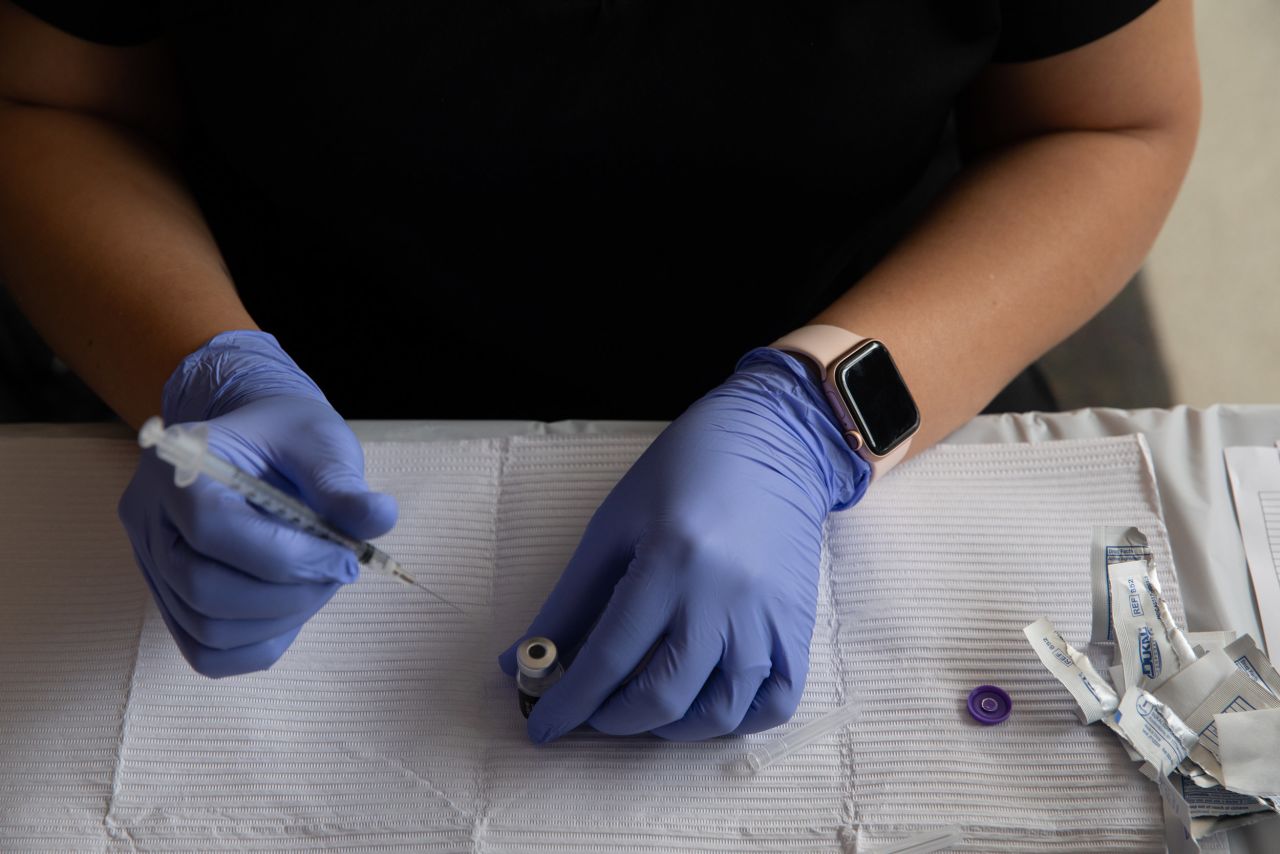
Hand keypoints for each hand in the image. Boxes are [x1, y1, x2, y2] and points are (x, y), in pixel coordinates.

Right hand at [118, 331, 397, 676]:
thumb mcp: (320, 443)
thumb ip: (342, 484)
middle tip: (338, 572)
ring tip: (319, 581)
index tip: (346, 558)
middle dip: (287, 594)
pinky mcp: (170, 601)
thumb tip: (380, 518)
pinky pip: (208, 652)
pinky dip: (260, 643)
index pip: (214, 529)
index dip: (288, 555)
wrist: (257, 445)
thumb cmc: (287, 437)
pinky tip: (293, 606)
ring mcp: (152, 565)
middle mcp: (150, 519)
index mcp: (178, 464)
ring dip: (280, 620)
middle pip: (202, 588)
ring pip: (206, 629)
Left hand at [499, 348, 869, 741]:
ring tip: (646, 705)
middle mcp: (723, 596)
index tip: (541, 728)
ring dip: (672, 728)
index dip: (569, 703)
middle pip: (663, 697)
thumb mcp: (611, 527)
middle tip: (592, 711)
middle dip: (614, 720)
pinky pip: (777, 701)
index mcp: (668, 561)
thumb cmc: (682, 474)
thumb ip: (567, 602)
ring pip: (720, 713)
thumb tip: (518, 661)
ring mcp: (767, 615)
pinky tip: (706, 702)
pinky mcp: (798, 624)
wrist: (771, 441)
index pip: (609, 658)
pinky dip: (737, 719)